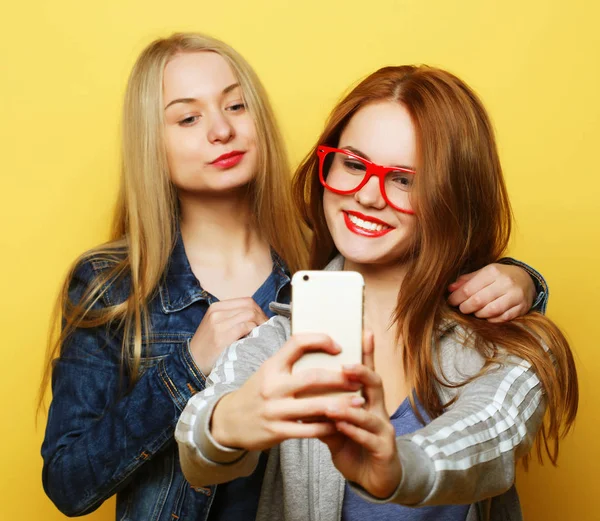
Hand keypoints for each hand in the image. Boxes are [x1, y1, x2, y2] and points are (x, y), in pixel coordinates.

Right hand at [189, 297, 267, 374]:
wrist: (192, 362)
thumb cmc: (208, 346)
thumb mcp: (217, 325)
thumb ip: (233, 318)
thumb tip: (259, 317)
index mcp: (216, 307)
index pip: (246, 301)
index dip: (259, 310)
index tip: (264, 322)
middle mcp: (217, 312)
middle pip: (250, 306)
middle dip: (263, 317)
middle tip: (268, 329)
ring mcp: (218, 323)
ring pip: (250, 315)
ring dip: (261, 324)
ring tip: (263, 334)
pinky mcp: (221, 336)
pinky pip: (246, 327)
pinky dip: (255, 332)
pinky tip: (255, 339)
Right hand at [211, 333, 362, 450]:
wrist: (228, 421)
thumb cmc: (257, 391)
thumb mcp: (267, 370)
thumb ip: (290, 361)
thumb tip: (322, 347)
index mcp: (272, 366)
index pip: (297, 343)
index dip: (320, 340)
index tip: (339, 346)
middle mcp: (273, 386)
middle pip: (313, 377)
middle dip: (340, 378)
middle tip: (358, 378)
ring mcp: (275, 410)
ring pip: (315, 406)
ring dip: (341, 404)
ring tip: (359, 402)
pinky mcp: (277, 431)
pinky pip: (309, 429)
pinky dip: (328, 426)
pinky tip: (341, 423)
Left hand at [319, 332, 401, 498]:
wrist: (373, 480)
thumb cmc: (353, 447)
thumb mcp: (335, 428)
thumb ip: (322, 411)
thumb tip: (300, 395)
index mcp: (366, 401)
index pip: (365, 373)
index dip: (366, 353)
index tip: (364, 332)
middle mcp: (377, 410)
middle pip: (375, 384)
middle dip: (361, 373)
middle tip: (344, 367)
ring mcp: (383, 429)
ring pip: (370, 413)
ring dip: (350, 408)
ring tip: (331, 405)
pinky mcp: (384, 449)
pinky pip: (370, 438)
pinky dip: (355, 432)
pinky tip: (342, 427)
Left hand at [447, 263, 535, 322]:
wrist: (526, 279)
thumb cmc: (500, 276)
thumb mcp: (483, 273)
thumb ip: (466, 281)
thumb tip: (450, 289)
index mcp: (493, 271)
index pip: (468, 289)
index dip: (456, 298)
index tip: (451, 301)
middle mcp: (505, 283)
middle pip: (478, 301)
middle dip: (465, 307)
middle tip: (462, 308)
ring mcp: (515, 296)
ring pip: (490, 311)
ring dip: (478, 314)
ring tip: (474, 311)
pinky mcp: (522, 308)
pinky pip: (502, 318)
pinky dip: (491, 319)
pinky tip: (487, 316)